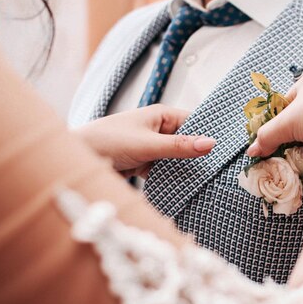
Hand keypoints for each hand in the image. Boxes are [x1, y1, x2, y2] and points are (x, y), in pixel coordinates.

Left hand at [74, 105, 215, 177]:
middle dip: (198, 155)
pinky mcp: (143, 164)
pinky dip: (171, 178)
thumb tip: (210, 143)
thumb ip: (179, 146)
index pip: (193, 122)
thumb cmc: (107, 141)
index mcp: (160, 114)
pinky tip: (184, 189)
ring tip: (207, 181)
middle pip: (186, 142)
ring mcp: (150, 147)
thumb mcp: (148, 144)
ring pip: (176, 158)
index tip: (226, 149)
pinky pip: (164, 171)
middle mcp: (157, 129)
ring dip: (185, 169)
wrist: (76, 159)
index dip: (208, 134)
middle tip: (220, 170)